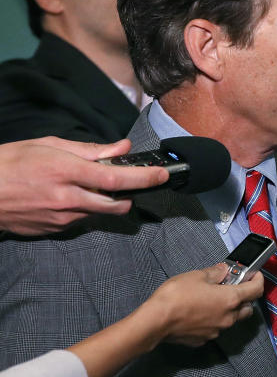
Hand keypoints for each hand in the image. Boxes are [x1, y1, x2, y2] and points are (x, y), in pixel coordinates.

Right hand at [0, 137, 168, 235]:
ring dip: (103, 202)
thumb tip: (121, 148)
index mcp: (66, 171)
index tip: (162, 174)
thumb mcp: (48, 145)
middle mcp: (67, 198)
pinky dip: (82, 209)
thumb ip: (89, 150)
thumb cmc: (9, 163)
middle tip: (126, 184)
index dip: (144, 177)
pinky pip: (79, 221)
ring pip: (98, 213)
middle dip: (129, 196)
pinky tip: (64, 197)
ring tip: (83, 186)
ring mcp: (60, 218)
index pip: (116, 178)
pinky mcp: (52, 231)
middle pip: (116, 204)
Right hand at [140, 264, 264, 346]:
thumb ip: (215, 273)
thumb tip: (224, 270)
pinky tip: (201, 313)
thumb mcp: (197, 276)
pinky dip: (214, 320)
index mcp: (231, 299)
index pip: (256, 289)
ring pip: (232, 320)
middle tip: (233, 287)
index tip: (254, 274)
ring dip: (229, 310)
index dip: (258, 279)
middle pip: (248, 308)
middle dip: (245, 297)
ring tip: (214, 300)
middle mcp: (229, 318)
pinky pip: (216, 328)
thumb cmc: (176, 296)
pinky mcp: (204, 339)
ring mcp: (217, 331)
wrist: (155, 322)